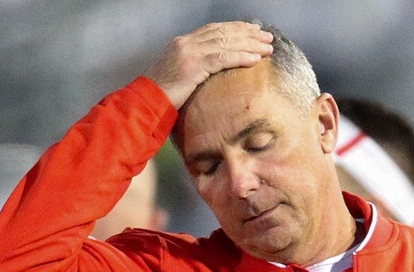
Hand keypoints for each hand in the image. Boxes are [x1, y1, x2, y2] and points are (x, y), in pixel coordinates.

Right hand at [144, 21, 272, 108]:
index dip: (236, 28)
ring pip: (226, 43)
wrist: (146, 101)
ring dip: (250, 45)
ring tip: (267, 48)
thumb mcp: (179, 75)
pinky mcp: (193, 66)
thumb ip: (195, 67)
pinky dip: (241, 57)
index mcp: (183, 42)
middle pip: (223, 32)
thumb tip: (214, 71)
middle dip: (248, 34)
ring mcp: (189, 52)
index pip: (214, 29)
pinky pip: (223, 59)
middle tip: (267, 37)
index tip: (253, 30)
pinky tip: (255, 59)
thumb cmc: (162, 94)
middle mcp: (187, 42)